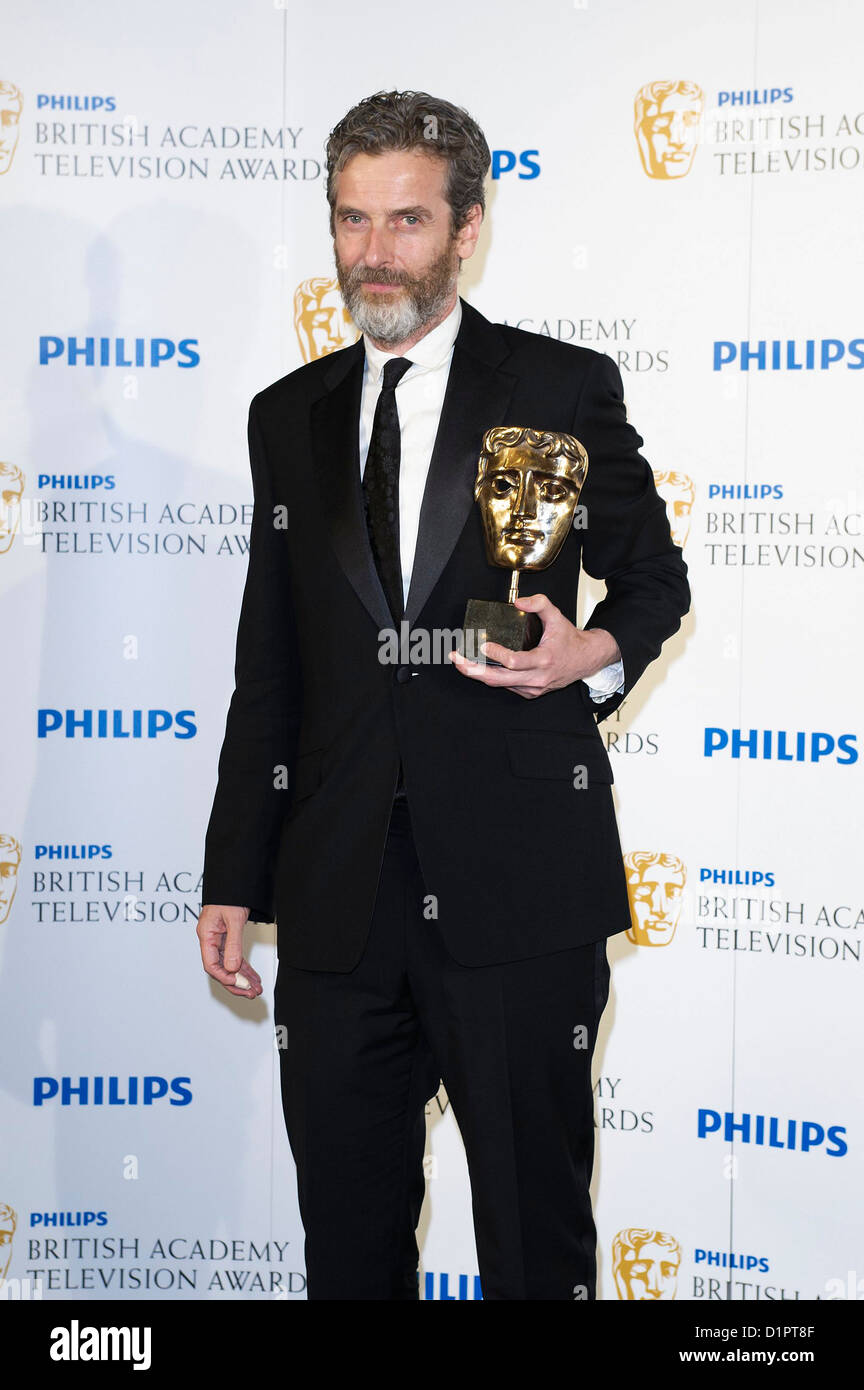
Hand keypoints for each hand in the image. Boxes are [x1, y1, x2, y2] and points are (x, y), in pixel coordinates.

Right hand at [196, 904, 262, 997]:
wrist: (234, 881)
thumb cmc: (230, 896)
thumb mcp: (234, 919)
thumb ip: (233, 944)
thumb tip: (232, 967)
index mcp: (206, 936)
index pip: (211, 964)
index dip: (225, 977)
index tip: (240, 984)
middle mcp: (210, 940)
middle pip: (220, 969)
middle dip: (236, 983)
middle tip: (252, 993)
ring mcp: (218, 940)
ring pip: (228, 966)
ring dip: (242, 978)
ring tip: (257, 989)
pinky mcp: (227, 938)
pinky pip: (235, 958)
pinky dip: (245, 968)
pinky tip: (254, 978)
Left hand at [448, 593, 620, 699]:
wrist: (585, 660)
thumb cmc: (569, 640)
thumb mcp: (557, 616)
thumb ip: (539, 603)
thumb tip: (519, 601)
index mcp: (544, 659)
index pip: (515, 662)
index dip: (497, 655)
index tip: (483, 645)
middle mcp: (537, 677)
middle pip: (499, 679)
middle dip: (474, 670)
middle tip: (457, 659)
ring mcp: (533, 688)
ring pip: (500, 685)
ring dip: (478, 674)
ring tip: (461, 663)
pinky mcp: (530, 692)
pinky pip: (507, 687)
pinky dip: (492, 678)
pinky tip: (480, 668)